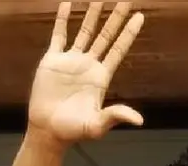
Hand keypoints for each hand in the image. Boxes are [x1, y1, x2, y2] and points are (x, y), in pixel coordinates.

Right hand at [28, 1, 144, 145]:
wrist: (48, 130)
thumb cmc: (73, 130)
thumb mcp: (97, 125)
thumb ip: (115, 117)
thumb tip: (139, 120)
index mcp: (101, 77)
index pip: (118, 49)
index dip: (129, 33)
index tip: (140, 15)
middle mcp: (89, 65)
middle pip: (105, 35)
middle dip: (115, 17)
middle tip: (126, 0)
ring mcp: (71, 61)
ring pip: (85, 32)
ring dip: (92, 15)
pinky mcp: (52, 61)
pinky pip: (59, 36)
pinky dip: (62, 20)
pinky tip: (67, 4)